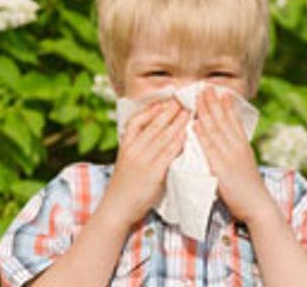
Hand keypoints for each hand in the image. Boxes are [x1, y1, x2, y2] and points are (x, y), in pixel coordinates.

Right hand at [101, 98, 190, 227]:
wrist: (117, 207)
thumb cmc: (125, 185)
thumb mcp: (126, 160)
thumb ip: (138, 147)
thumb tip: (156, 134)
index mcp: (125, 145)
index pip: (137, 121)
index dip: (151, 110)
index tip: (164, 101)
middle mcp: (133, 149)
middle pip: (154, 125)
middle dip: (169, 111)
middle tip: (183, 100)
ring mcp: (143, 160)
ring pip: (163, 136)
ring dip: (178, 123)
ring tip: (189, 113)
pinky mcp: (153, 172)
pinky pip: (169, 152)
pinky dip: (179, 141)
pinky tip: (187, 134)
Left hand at [193, 87, 274, 224]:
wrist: (258, 207)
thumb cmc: (248, 188)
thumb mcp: (243, 164)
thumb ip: (233, 152)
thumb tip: (224, 141)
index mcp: (243, 146)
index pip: (234, 120)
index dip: (226, 105)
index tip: (219, 91)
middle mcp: (238, 148)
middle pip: (224, 120)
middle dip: (213, 102)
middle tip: (205, 87)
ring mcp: (230, 157)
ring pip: (216, 130)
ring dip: (206, 112)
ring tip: (198, 98)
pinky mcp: (222, 169)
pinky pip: (210, 149)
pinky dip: (202, 135)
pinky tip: (195, 125)